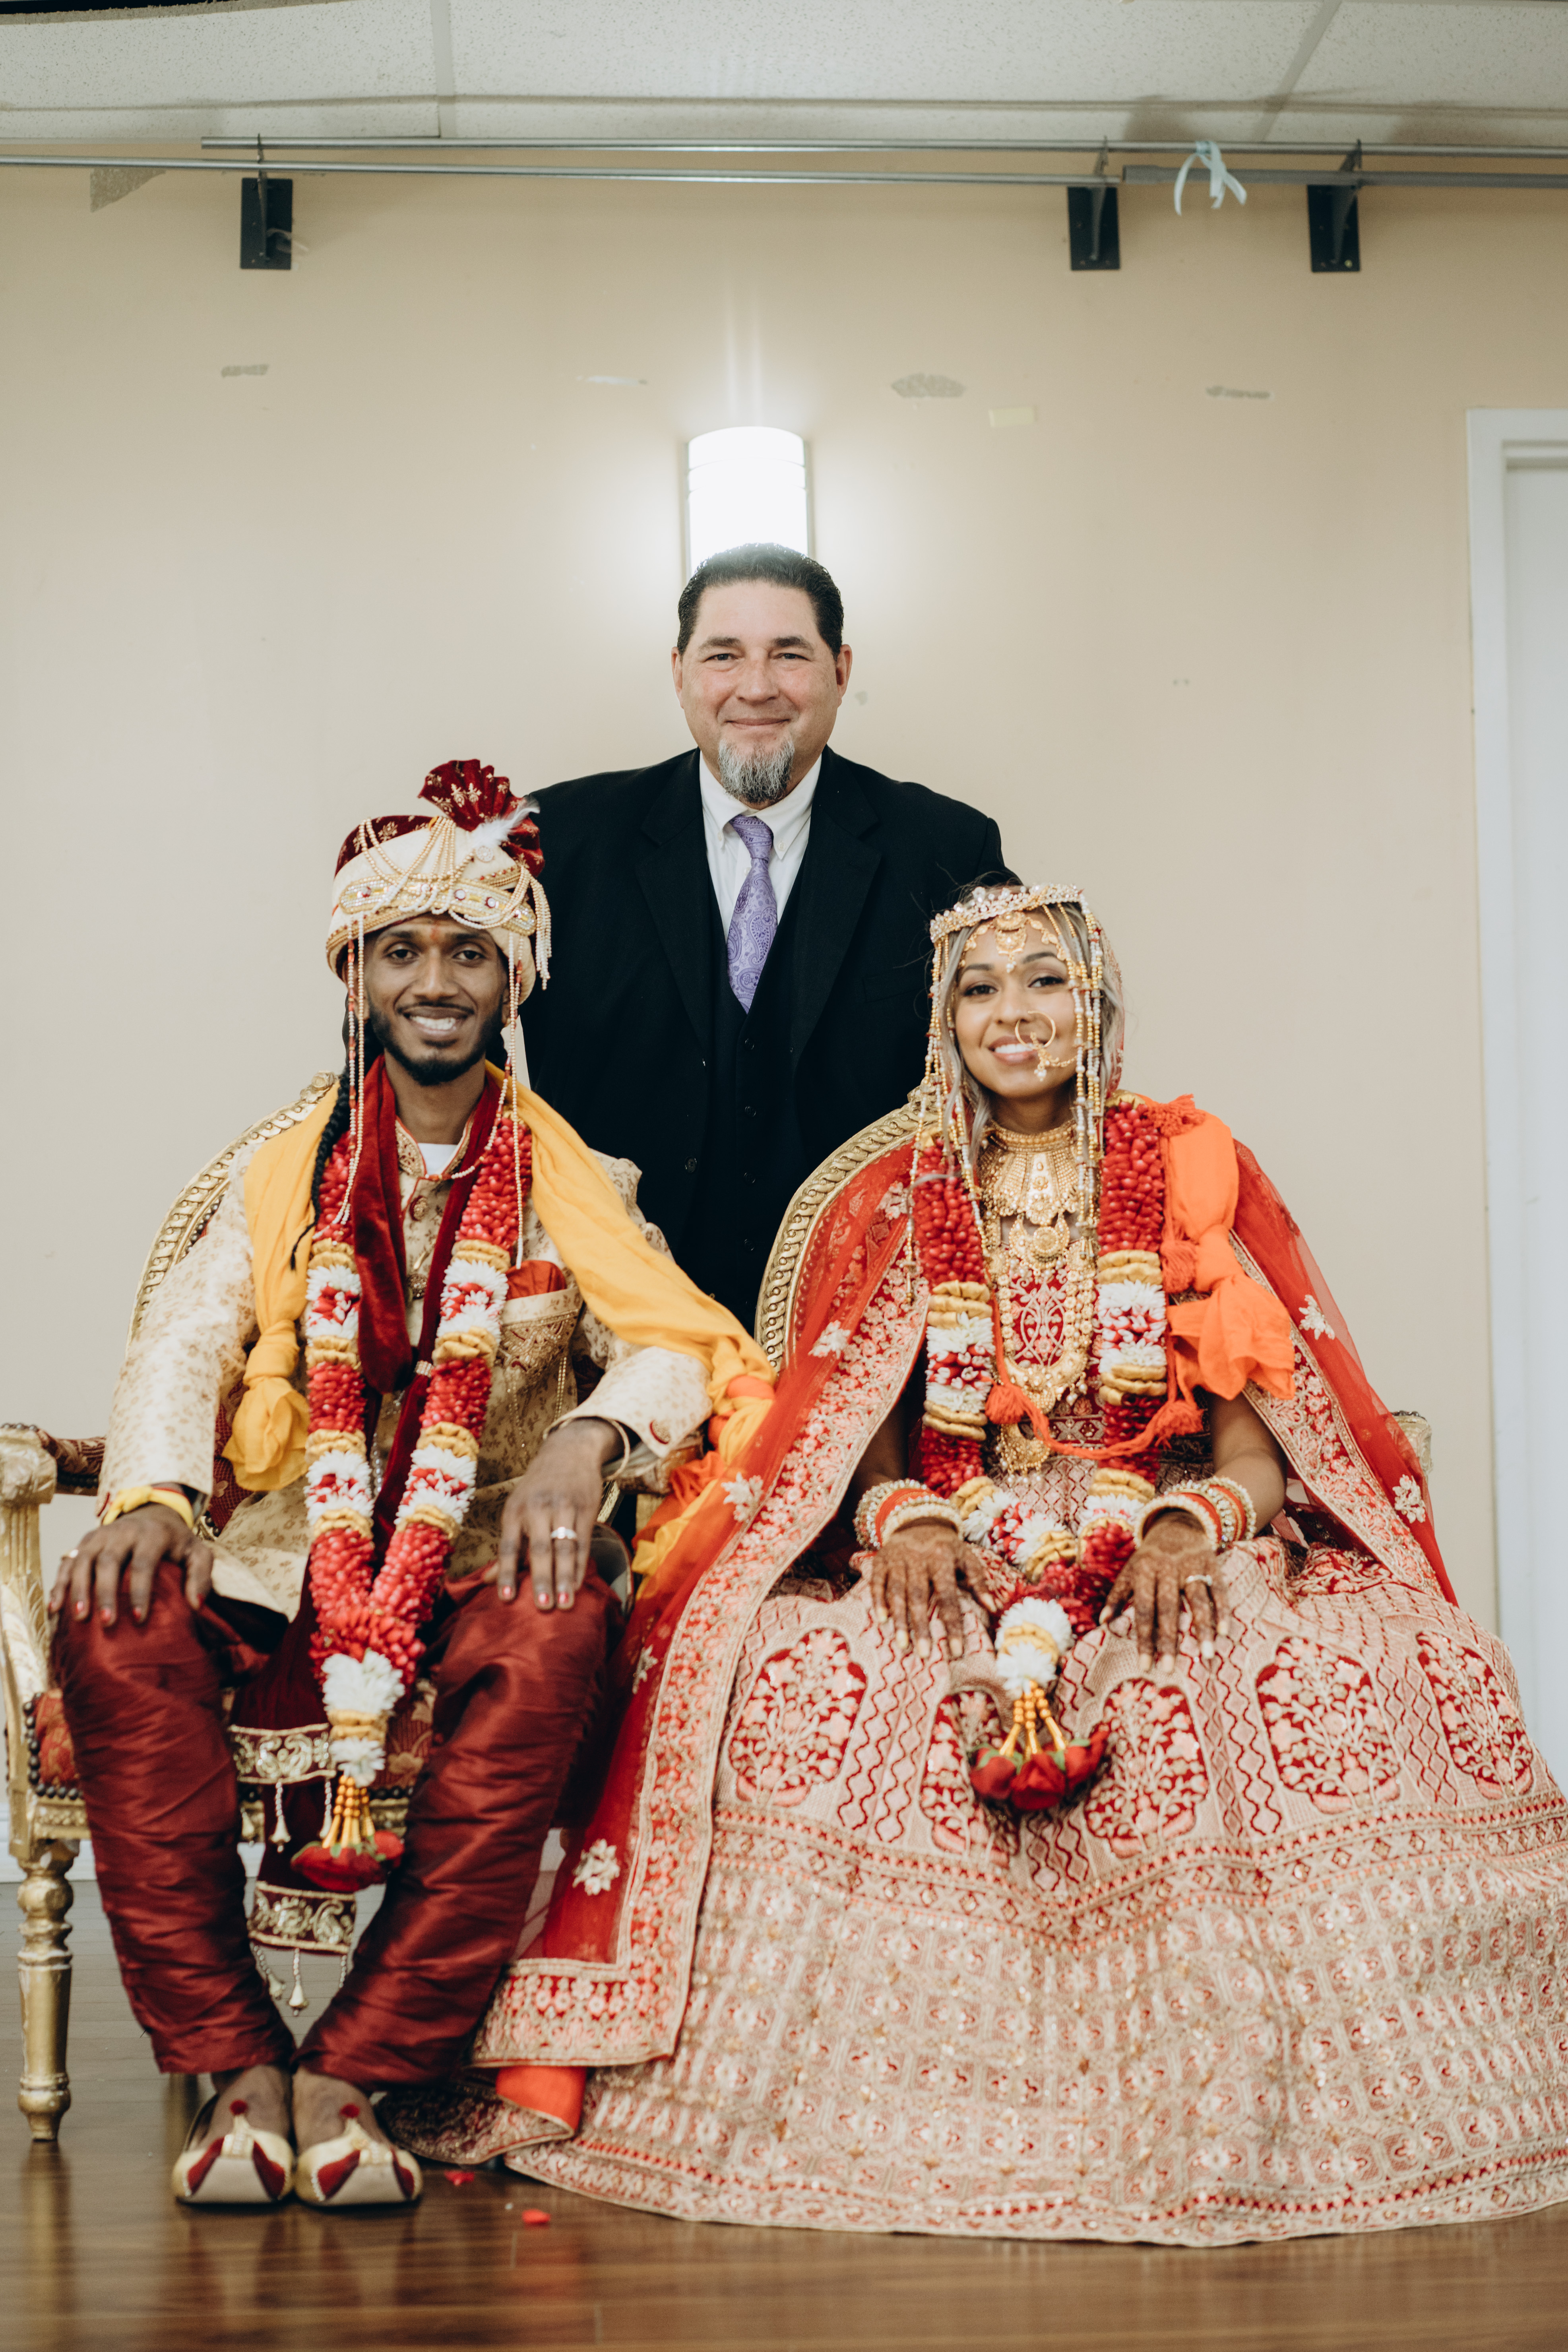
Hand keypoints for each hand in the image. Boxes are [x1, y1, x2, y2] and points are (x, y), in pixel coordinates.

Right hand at [47, 1502, 213, 1627]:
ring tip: (78, 1618)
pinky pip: (67, 1562)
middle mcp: (122, 1532)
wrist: (154, 1513)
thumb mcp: (197, 1553)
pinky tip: (55, 1608)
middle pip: (109, 1561)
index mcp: (151, 1535)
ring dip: (78, 1590)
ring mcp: (100, 1536)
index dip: (140, 1591)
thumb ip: (201, 1576)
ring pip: (83, 1560)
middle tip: (106, 1623)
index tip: (139, 1618)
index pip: (143, 1563)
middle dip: (106, 1593)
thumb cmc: (176, 1541)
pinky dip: (60, 1584)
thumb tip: (195, 1606)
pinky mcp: (84, 1542)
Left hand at [494, 1420, 618, 1611]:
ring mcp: (563, 1507)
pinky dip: (580, 1566)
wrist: (568, 1451)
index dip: (506, 1573)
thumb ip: (509, 1546)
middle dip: (541, 1579)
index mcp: (514, 1510)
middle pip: (539, 1549)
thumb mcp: (517, 1509)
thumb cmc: (537, 1489)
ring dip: (564, 1577)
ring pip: (564, 1548)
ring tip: (565, 1603)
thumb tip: (488, 1581)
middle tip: (543, 1608)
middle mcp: (537, 1508)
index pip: (508, 1546)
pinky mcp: (585, 1508)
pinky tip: (577, 1584)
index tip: (506, 1599)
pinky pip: (583, 1541)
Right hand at [869, 1520, 978, 1660]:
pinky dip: (878, 1601)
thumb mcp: (966, 1557)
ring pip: (896, 1591)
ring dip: (899, 1619)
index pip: (948, 1596)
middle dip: (921, 1627)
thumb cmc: (946, 1547)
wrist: (917, 1520)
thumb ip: (979, 1581)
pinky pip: (877, 1583)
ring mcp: (897, 1559)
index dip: (952, 1623)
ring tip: (903, 1644)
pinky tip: (881, 1621)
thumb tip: (993, 1607)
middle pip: (919, 1596)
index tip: (956, 1650)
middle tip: (924, 1654)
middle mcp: (918, 1558)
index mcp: (942, 1558)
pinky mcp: (880, 1560)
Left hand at [1099, 1514, 1230, 1671]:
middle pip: (1168, 1607)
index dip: (1143, 1638)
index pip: (1143, 1609)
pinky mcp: (1212, 1565)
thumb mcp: (1130, 1571)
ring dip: (1202, 1627)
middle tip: (1169, 1668)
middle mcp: (1168, 1568)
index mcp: (1144, 1570)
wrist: (1177, 1525)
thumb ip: (1117, 1596)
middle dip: (1169, 1639)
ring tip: (1206, 1654)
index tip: (1144, 1665)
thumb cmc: (1150, 1558)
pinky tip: (1223, 1632)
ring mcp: (1192, 1566)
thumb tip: (1103, 1623)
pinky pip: (1219, 1590)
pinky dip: (1222, 1610)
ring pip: (1197, 1599)